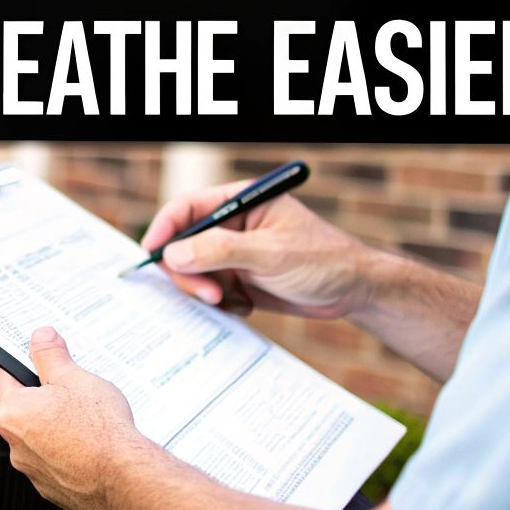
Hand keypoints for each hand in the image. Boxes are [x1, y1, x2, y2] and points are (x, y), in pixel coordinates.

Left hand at [0, 327, 156, 509]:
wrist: (126, 480)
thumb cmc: (100, 432)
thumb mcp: (74, 378)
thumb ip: (51, 355)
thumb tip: (41, 338)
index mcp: (13, 413)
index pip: (4, 376)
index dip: (19, 361)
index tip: (29, 355)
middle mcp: (16, 446)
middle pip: (24, 409)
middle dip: (45, 397)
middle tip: (71, 390)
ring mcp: (34, 471)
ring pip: (41, 438)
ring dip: (57, 427)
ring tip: (88, 421)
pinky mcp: (54, 489)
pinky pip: (57, 462)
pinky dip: (69, 453)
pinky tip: (92, 445)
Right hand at [143, 179, 379, 319]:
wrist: (356, 292)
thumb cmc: (323, 260)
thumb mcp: (271, 253)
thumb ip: (220, 250)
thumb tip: (173, 254)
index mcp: (239, 202)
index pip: (188, 207)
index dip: (165, 228)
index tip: (153, 253)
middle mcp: (232, 226)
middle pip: (183, 244)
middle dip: (190, 272)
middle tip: (209, 294)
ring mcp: (234, 254)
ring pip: (194, 272)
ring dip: (206, 291)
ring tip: (233, 303)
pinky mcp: (240, 279)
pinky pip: (211, 292)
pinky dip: (221, 304)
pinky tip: (245, 307)